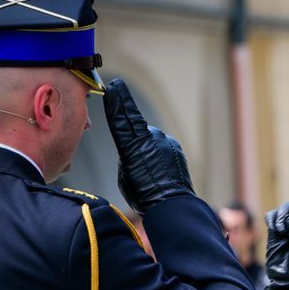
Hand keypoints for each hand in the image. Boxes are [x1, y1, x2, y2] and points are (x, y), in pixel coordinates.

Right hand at [105, 78, 194, 214]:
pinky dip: (157, 153)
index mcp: (132, 146)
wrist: (171, 203)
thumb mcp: (125, 174)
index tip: (113, 86)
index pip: (120, 119)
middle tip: (118, 86)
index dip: (116, 102)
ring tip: (147, 168)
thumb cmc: (143, 194)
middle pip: (134, 121)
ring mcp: (165, 141)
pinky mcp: (175, 147)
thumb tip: (137, 148)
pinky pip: (161, 145)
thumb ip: (128, 155)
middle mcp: (150, 139)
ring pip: (149, 137)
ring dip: (145, 146)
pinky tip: (158, 168)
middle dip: (125, 105)